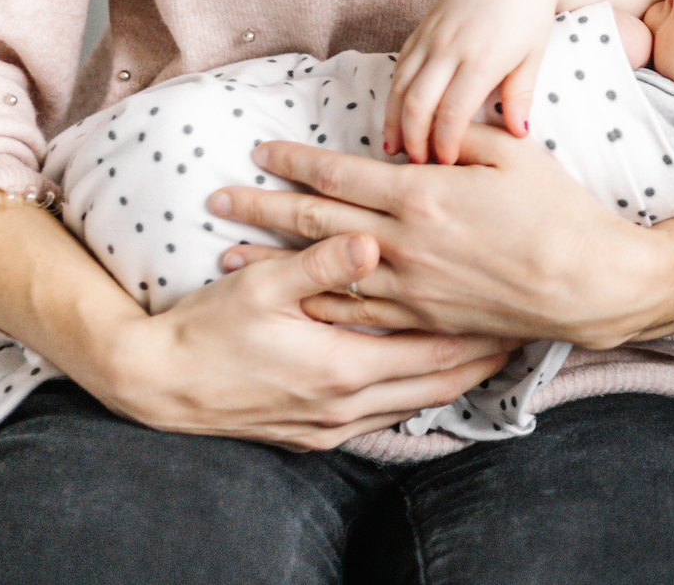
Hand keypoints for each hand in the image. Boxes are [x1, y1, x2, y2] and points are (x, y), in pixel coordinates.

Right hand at [90, 233, 511, 450]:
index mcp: (342, 368)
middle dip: (480, 361)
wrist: (154, 383)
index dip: (480, 336)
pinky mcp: (311, 435)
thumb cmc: (206, 327)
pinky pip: (379, 416)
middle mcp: (344, 406)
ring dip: (448, 379)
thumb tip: (371, 237)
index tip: (515, 316)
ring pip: (411, 404)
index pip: (435, 355)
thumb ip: (322, 263)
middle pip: (436, 386)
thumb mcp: (262, 286)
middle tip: (518, 334)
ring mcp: (328, 426)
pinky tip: (420, 374)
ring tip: (485, 350)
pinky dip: (409, 394)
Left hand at [210, 126, 673, 345]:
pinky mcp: (422, 317)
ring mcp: (409, 285)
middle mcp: (403, 240)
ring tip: (229, 257)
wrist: (586, 281)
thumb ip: (459, 135)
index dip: (294, 159)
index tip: (259, 150)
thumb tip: (425, 129)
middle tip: (217, 199)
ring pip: (321, 272)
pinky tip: (291, 303)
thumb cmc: (557, 210)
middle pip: (315, 219)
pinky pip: (356, 313)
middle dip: (261, 206)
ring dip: (272, 262)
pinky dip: (316, 304)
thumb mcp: (511, 151)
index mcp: (421, 191)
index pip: (339, 171)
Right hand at [387, 0, 558, 163]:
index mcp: (482, 59)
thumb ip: (520, 96)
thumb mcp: (534, 56)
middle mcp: (450, 47)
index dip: (445, 143)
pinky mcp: (423, 26)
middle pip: (417, 103)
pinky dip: (394, 91)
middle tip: (415, 164)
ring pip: (400, 85)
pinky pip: (401, 63)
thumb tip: (517, 134)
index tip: (445, 164)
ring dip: (393, 120)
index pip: (453, 113)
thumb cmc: (531, 13)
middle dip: (412, 139)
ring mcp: (432, 35)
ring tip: (393, 148)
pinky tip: (394, 112)